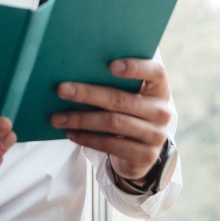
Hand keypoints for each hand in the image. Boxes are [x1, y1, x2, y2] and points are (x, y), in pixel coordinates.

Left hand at [50, 58, 171, 182]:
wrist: (141, 150)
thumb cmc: (128, 112)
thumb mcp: (129, 95)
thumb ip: (114, 83)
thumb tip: (75, 70)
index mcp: (159, 88)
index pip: (155, 72)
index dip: (135, 67)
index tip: (110, 65)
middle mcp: (161, 111)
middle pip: (121, 99)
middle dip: (87, 94)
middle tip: (61, 89)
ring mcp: (156, 135)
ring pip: (113, 122)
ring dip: (81, 119)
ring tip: (57, 117)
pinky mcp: (146, 156)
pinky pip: (112, 145)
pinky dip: (88, 138)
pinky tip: (71, 133)